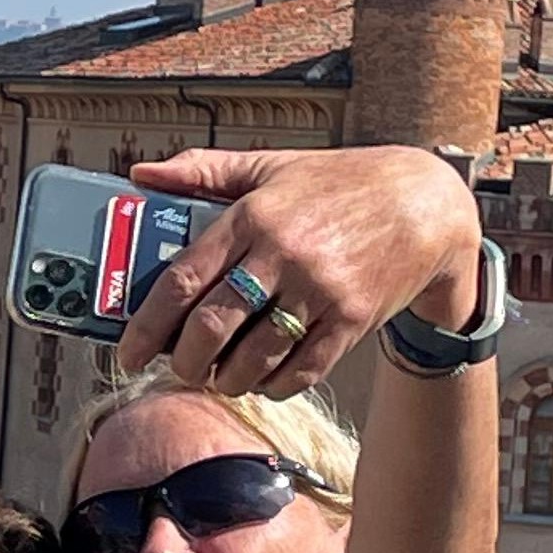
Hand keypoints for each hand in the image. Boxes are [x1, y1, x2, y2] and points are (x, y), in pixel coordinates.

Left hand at [117, 147, 483, 398]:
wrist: (424, 202)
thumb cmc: (337, 184)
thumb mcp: (269, 166)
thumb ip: (203, 171)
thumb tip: (140, 173)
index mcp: (252, 216)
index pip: (182, 280)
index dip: (146, 326)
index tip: (127, 352)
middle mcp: (282, 254)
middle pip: (210, 327)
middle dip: (183, 363)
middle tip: (178, 370)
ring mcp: (320, 289)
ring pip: (253, 357)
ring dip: (226, 380)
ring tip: (219, 378)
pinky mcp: (353, 319)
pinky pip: (302, 370)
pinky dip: (274, 386)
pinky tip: (264, 381)